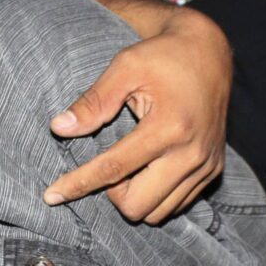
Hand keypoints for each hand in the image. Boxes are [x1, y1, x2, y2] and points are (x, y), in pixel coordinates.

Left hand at [43, 6, 230, 223]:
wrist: (210, 52)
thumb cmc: (163, 56)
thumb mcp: (126, 66)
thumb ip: (93, 101)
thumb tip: (59, 128)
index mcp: (169, 127)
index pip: (114, 169)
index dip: (79, 184)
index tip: (52, 195)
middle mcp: (192, 153)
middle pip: (137, 206)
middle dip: (113, 194)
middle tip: (109, 165)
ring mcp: (206, 166)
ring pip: (158, 214)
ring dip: (135, 197)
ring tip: (129, 167)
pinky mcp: (213, 170)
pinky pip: (178, 205)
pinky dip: (156, 196)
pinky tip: (148, 170)